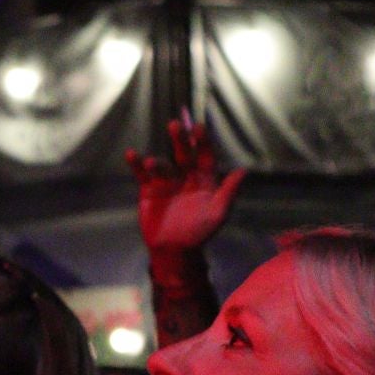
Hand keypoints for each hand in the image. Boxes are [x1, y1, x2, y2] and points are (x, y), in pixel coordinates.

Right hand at [126, 120, 244, 256]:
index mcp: (204, 180)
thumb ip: (228, 192)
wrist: (174, 250)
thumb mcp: (217, 214)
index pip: (205, 157)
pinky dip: (136, 165)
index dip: (202, 143)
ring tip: (153, 164)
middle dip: (180, 141)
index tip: (199, 128)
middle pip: (183, 155)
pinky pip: (142, 175)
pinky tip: (131, 155)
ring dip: (158, 163)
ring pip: (163, 166)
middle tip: (176, 125)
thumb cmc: (199, 232)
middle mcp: (186, 177)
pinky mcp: (149, 190)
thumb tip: (242, 171)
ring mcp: (167, 183)